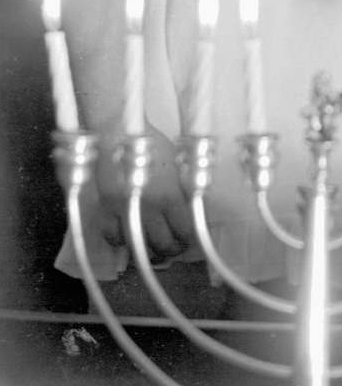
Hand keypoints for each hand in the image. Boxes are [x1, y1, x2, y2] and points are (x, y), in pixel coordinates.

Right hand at [95, 130, 195, 259]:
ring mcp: (126, 210)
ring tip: (151, 250)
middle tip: (171, 249)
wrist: (119, 132)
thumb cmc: (150, 143)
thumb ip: (182, 188)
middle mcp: (151, 207)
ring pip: (139, 247)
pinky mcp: (105, 209)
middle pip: (163, 244)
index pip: (185, 231)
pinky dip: (120, 241)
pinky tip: (126, 235)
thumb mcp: (176, 163)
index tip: (187, 241)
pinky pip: (113, 237)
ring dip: (147, 252)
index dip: (187, 241)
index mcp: (172, 195)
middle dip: (170, 251)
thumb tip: (191, 208)